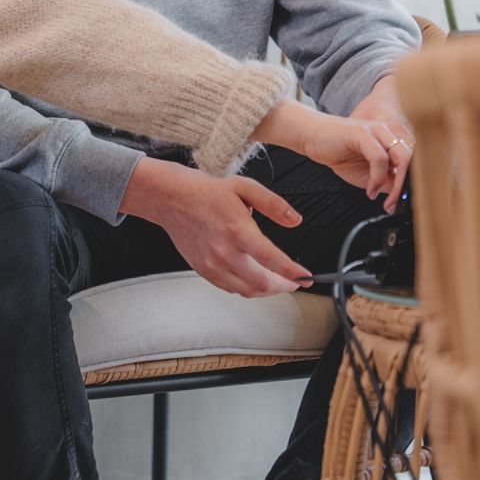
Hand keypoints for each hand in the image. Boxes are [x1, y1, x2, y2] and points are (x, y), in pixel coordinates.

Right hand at [118, 157, 311, 297]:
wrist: (172, 199)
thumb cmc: (206, 192)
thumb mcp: (245, 187)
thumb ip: (273, 204)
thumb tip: (295, 219)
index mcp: (238, 230)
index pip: (272, 260)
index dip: (293, 273)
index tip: (306, 276)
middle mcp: (224, 252)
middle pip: (262, 284)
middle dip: (284, 286)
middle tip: (295, 281)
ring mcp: (212, 264)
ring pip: (247, 291)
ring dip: (267, 291)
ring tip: (278, 283)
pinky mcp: (204, 270)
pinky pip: (231, 289)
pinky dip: (247, 289)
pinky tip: (255, 280)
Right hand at [253, 100, 408, 209]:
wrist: (312, 137)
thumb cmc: (337, 151)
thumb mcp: (365, 174)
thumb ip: (384, 180)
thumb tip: (399, 194)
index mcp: (391, 139)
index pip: (414, 160)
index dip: (413, 183)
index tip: (402, 203)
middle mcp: (388, 132)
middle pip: (413, 159)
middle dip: (406, 186)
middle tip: (394, 204)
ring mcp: (376, 130)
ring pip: (402, 157)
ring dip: (396, 185)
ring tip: (385, 200)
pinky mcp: (362, 133)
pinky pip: (379, 158)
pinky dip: (377, 178)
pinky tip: (369, 189)